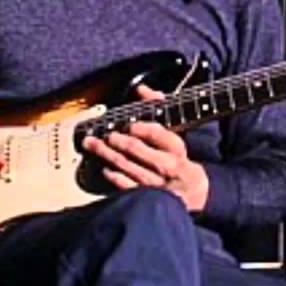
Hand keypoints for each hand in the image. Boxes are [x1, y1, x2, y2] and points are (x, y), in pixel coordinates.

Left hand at [82, 85, 209, 211]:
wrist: (191, 189)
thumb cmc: (178, 155)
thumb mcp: (175, 131)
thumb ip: (158, 106)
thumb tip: (141, 89)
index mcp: (175, 147)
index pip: (157, 133)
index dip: (141, 128)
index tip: (129, 124)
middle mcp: (167, 165)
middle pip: (137, 149)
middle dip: (117, 140)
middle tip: (105, 134)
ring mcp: (156, 183)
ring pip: (127, 166)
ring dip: (108, 154)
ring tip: (93, 145)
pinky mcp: (147, 196)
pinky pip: (126, 186)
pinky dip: (114, 176)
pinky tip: (105, 168)